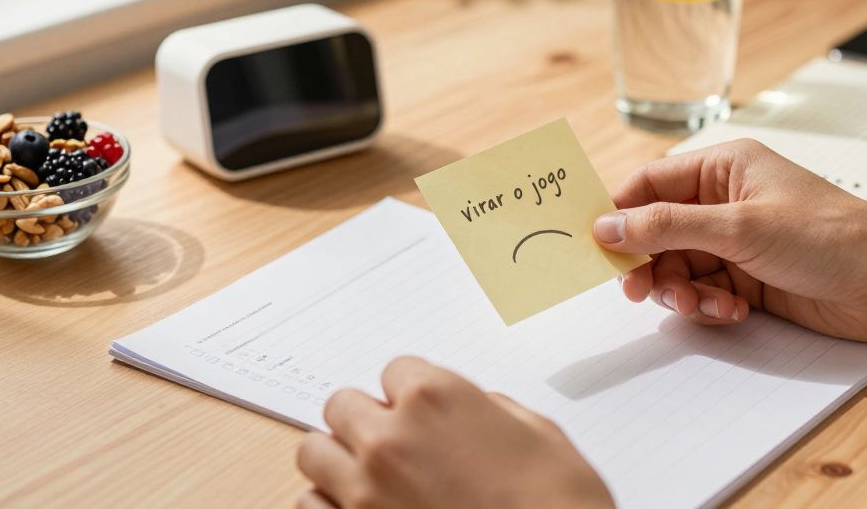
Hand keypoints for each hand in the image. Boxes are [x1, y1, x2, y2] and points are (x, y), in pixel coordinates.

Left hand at [296, 356, 612, 508]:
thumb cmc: (558, 505)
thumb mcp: (542, 436)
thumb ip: (494, 410)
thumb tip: (478, 409)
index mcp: (438, 398)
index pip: (396, 370)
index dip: (413, 395)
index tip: (424, 414)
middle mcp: (391, 437)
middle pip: (343, 404)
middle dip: (367, 421)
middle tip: (395, 444)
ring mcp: (363, 490)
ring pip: (313, 451)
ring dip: (338, 460)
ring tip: (369, 478)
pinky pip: (307, 504)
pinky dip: (327, 505)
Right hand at [593, 139, 866, 341]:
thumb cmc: (830, 236)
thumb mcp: (740, 226)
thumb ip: (668, 226)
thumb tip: (609, 224)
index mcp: (723, 167)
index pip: (651, 184)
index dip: (621, 213)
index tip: (599, 246)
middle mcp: (726, 201)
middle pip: (658, 231)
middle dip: (651, 263)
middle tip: (641, 291)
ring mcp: (738, 242)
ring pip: (678, 267)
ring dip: (682, 290)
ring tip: (704, 304)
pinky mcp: (750, 279)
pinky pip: (704, 291)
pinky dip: (708, 304)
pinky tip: (732, 309)